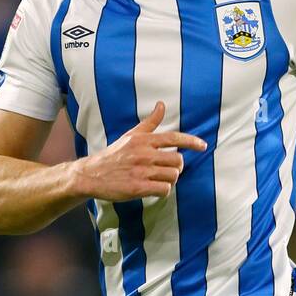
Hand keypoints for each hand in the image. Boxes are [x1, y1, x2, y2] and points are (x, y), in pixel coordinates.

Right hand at [72, 101, 205, 202]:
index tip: (203, 146)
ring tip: (159, 180)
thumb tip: (162, 104)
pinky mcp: (137, 187)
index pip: (173, 137)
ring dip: (170, 180)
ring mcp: (141, 171)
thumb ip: (150, 123)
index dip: (191, 141)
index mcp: (143, 140)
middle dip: (176, 167)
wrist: (92, 174)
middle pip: (177, 160)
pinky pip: (164, 189)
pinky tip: (154, 189)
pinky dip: (163, 191)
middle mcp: (143, 153)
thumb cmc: (114, 155)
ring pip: (173, 176)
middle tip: (167, 170)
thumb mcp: (131, 136)